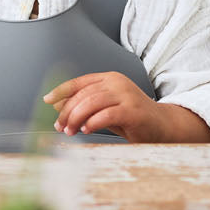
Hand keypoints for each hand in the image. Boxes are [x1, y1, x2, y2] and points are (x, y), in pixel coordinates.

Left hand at [43, 72, 209, 142]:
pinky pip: (107, 114)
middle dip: (67, 111)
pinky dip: (93, 122)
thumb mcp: (104, 109)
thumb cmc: (131, 118)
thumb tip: (57, 106)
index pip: (79, 82)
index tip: (47, 101)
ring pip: (92, 102)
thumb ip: (85, 105)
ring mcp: (127, 94)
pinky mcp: (134, 110)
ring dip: (76, 118)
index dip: (60, 91)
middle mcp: (117, 82)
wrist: (163, 126)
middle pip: (83, 94)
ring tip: (70, 131)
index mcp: (109, 78)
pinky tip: (86, 130)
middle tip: (60, 126)